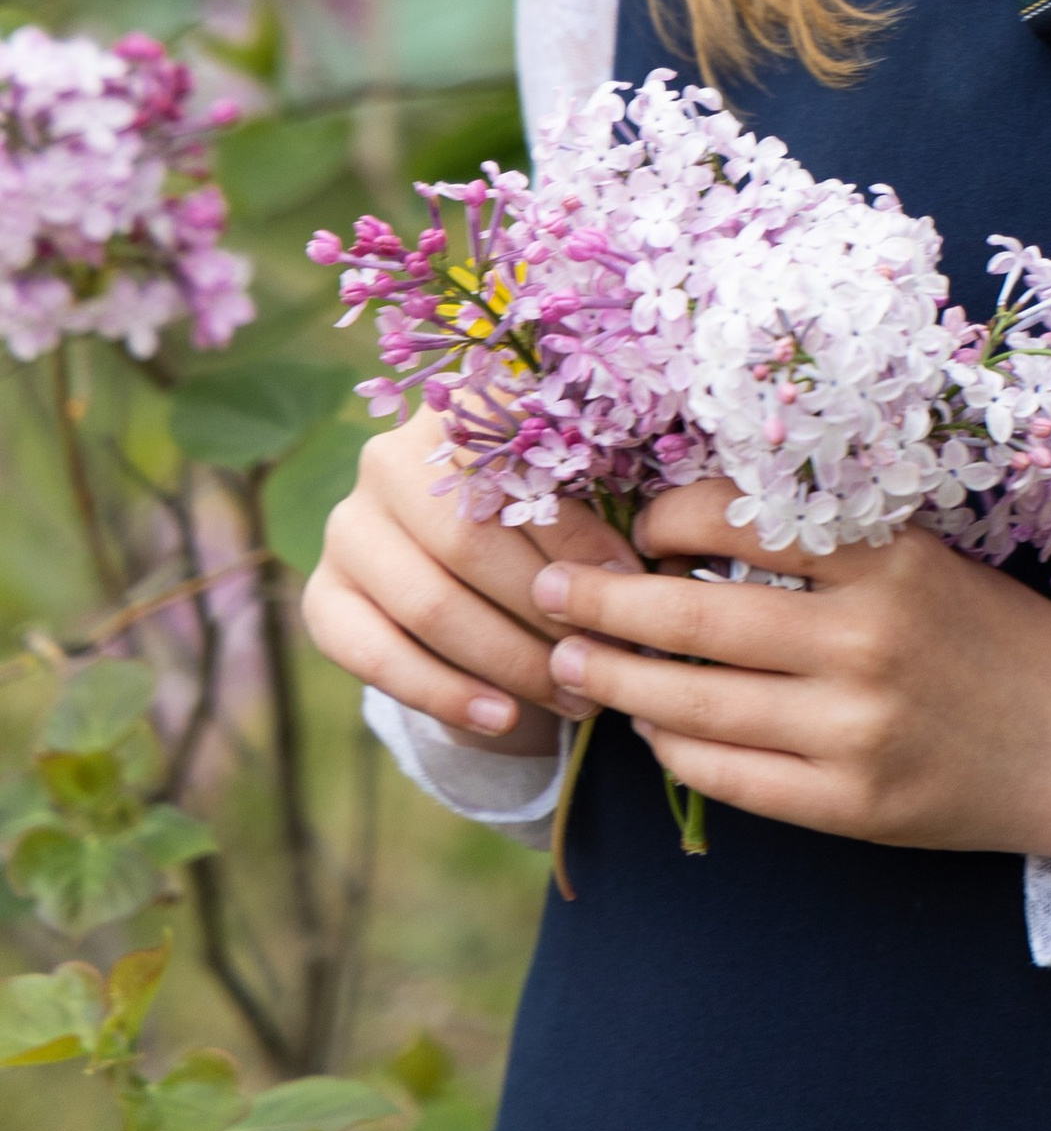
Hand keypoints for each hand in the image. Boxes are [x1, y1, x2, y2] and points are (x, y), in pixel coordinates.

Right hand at [301, 403, 640, 757]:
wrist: (454, 567)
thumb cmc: (536, 521)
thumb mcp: (566, 496)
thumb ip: (597, 510)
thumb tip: (647, 575)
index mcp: (455, 411)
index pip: (515, 470)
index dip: (578, 533)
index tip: (633, 587)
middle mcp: (387, 459)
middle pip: (471, 542)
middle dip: (547, 611)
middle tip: (606, 659)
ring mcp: (347, 528)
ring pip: (431, 604)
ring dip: (509, 661)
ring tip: (573, 697)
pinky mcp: (324, 595)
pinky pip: (377, 655)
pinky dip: (445, 694)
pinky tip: (501, 719)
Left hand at [531, 481, 1050, 860]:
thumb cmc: (987, 634)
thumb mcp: (921, 559)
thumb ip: (824, 546)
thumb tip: (690, 534)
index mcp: (886, 559)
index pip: (741, 521)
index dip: (666, 521)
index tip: (635, 526)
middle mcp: (866, 640)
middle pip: (694, 620)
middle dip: (603, 605)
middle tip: (549, 594)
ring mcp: (854, 730)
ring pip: (695, 705)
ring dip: (619, 683)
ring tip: (573, 667)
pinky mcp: (848, 805)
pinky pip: (728, 776)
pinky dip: (675, 748)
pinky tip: (654, 727)